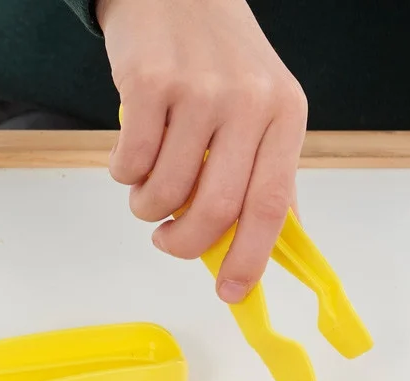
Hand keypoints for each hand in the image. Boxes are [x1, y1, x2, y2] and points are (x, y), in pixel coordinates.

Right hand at [98, 0, 307, 302]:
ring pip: (166, 189)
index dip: (249, 259)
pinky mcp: (149, 81)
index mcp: (285, 116)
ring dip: (148, 207)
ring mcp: (198, 90)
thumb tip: (268, 246)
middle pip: (216, 208)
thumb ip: (268, 173)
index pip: (271, 206)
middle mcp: (248, 102)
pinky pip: (131, 161)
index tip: (232, 293)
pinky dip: (124, 174)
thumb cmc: (222, 58)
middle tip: (169, 242)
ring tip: (147, 190)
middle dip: (185, 243)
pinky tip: (131, 158)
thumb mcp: (265, 107)